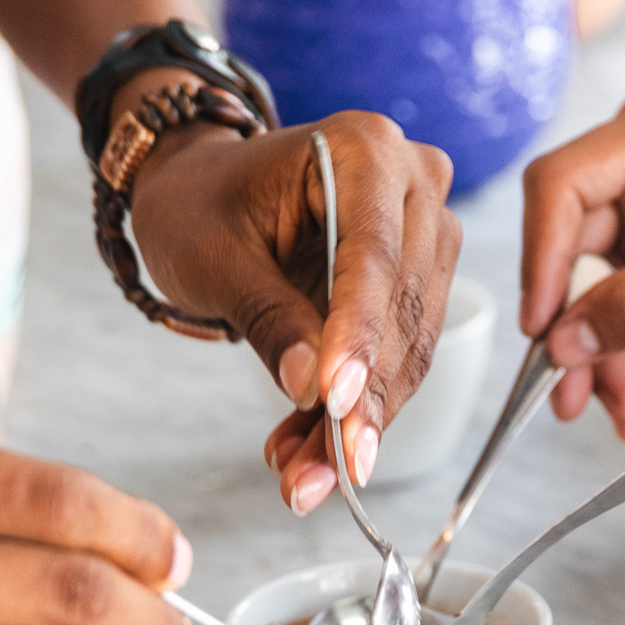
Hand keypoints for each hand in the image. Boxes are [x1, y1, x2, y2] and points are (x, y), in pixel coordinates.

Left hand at [130, 109, 458, 513]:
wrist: (204, 192)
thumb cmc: (199, 206)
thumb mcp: (212, 258)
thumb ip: (267, 317)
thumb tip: (311, 390)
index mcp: (363, 147)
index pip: (373, 256)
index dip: (359, 337)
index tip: (337, 405)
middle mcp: (413, 179)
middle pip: (402, 307)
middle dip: (359, 400)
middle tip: (322, 474)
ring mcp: (426, 229)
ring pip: (410, 345)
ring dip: (359, 419)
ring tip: (304, 477)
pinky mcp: (419, 277)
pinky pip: (400, 355)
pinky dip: (355, 409)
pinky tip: (311, 454)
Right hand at [519, 90, 624, 436]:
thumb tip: (557, 346)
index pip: (558, 186)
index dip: (540, 259)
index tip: (542, 330)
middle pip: (564, 233)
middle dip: (565, 318)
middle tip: (562, 390)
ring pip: (583, 273)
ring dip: (589, 343)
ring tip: (596, 410)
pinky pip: (612, 290)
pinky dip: (616, 342)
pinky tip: (623, 398)